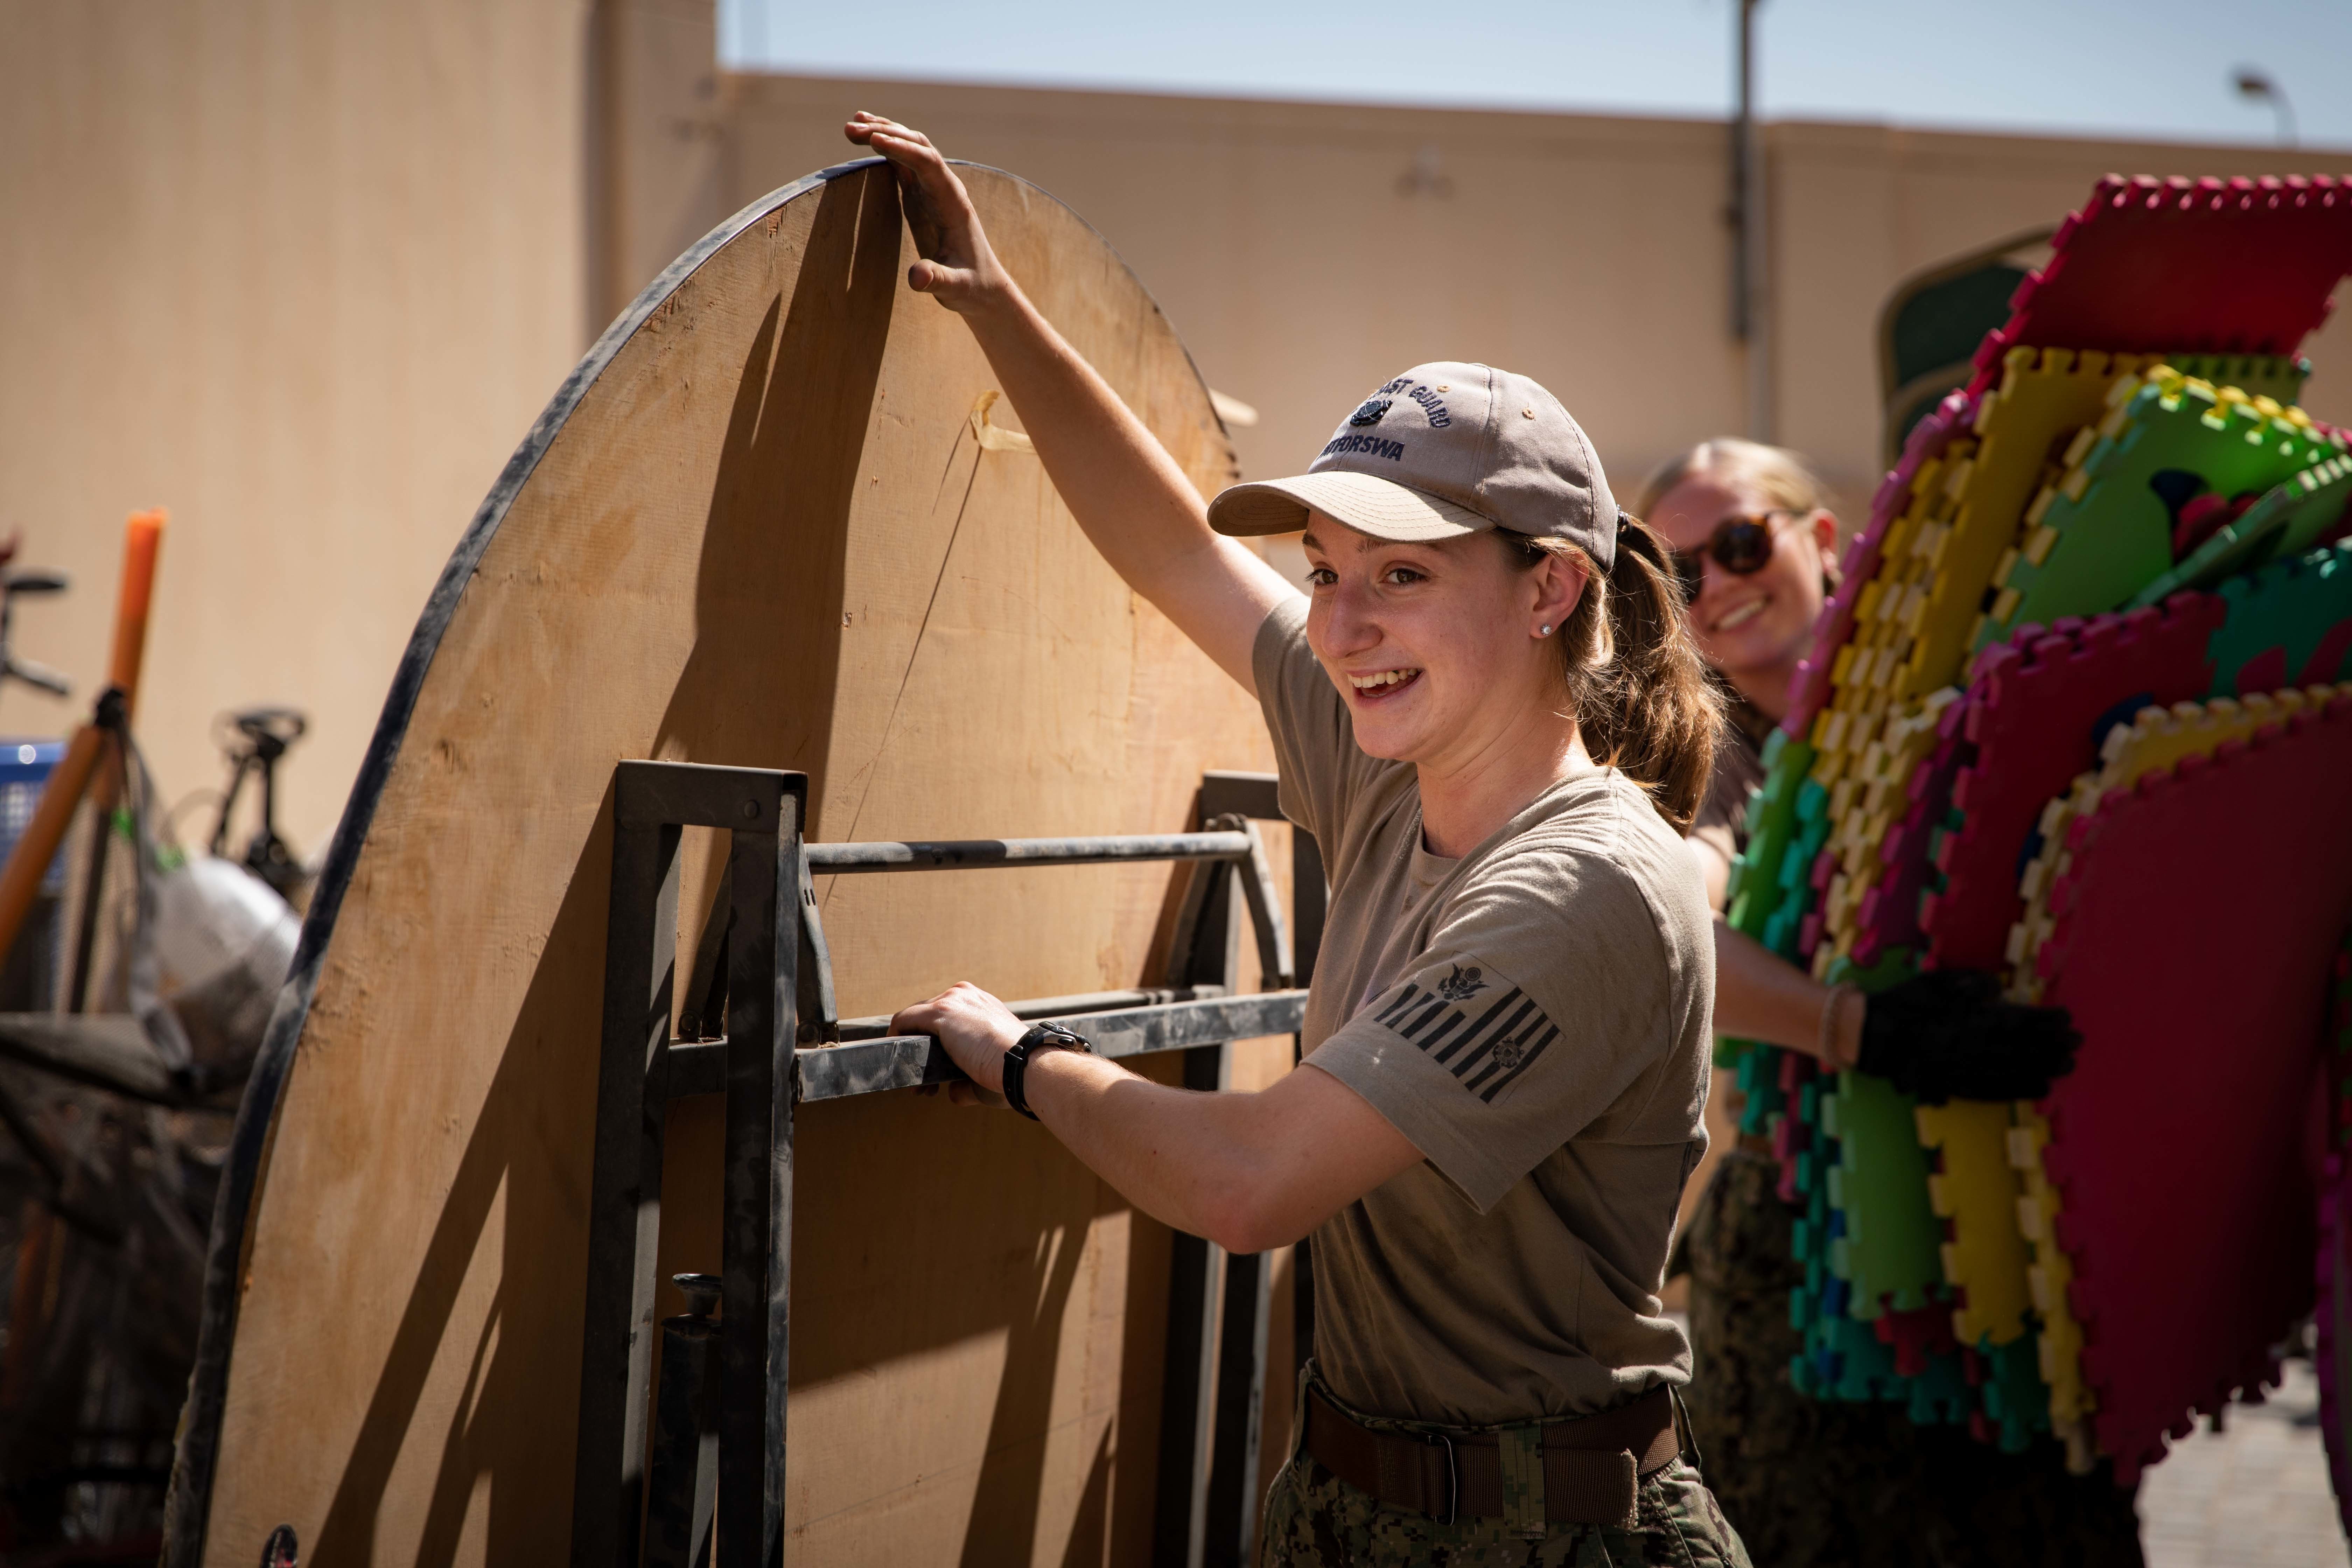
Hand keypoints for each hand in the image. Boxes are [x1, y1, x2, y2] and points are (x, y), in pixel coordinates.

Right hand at [843, 113, 1011, 313]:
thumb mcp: (955, 288)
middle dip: (887, 133)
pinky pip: (904, 162)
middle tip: (850, 129)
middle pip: (918, 147)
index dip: (903, 150)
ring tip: (851, 126)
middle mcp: (945, 188)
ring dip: (884, 133)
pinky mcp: (922, 195)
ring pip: (911, 148)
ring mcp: (933, 189)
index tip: (875, 140)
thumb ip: (937, 280)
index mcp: (954, 203)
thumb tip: (916, 277)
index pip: (929, 164)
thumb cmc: (970, 286)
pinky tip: (868, 137)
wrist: (983, 286)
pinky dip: (886, 146)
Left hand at [891, 982, 1025, 1102]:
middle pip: (929, 1020)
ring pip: (916, 1021)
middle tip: (929, 1085)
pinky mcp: (940, 1013)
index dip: (938, 1046)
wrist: (1026, 1065)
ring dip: (912, 1052)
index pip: (947, 1019)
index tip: (940, 1073)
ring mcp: (952, 1001)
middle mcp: (965, 996)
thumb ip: (967, 1081)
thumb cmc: (1015, 1071)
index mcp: (981, 1004)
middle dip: (925, 1052)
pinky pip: (904, 1020)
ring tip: (921, 1087)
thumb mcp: (991, 1071)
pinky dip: (897, 1039)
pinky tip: (898, 1061)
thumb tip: (953, 1092)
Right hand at [1855, 968, 2081, 1103]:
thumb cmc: (1904, 1003)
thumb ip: (1969, 983)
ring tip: (2066, 1067)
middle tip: (2077, 1046)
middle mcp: (1970, 1046)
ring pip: (2012, 1070)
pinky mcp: (1954, 1084)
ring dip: (2042, 1068)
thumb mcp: (1935, 981)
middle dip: (2051, 1046)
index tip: (2068, 1020)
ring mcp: (1963, 1068)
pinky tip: (2038, 1089)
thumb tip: (1999, 989)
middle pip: (2020, 1047)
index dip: (2044, 1022)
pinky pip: (1992, 1090)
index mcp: (1967, 1019)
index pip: (2016, 1020)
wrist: (1869, 1034)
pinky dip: (2018, 1090)